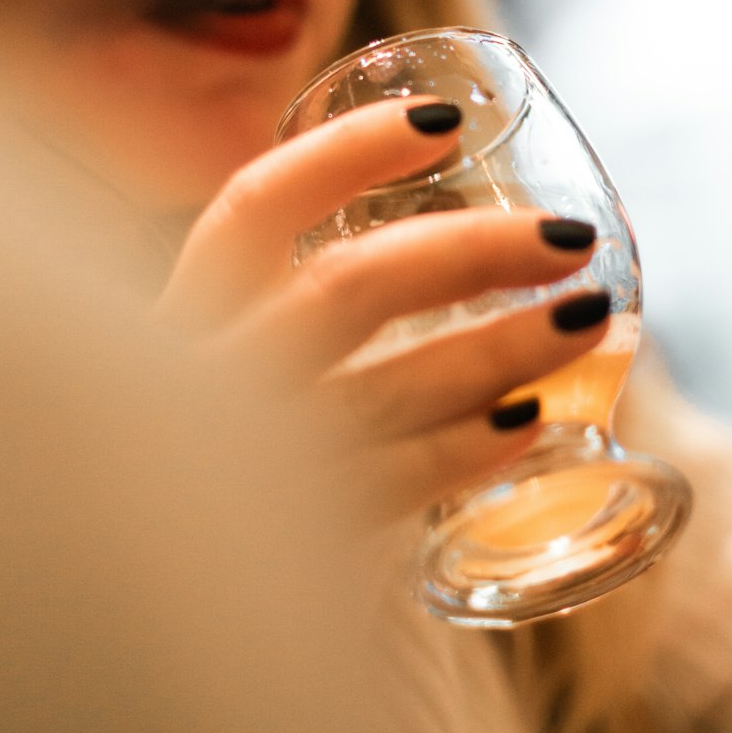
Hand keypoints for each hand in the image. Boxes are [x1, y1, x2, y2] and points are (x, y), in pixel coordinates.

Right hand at [157, 97, 609, 521]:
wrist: (142, 608)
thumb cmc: (214, 447)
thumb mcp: (224, 355)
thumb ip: (288, 299)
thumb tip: (432, 210)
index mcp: (183, 317)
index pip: (254, 207)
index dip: (346, 153)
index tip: (442, 123)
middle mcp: (200, 383)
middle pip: (346, 287)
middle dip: (472, 250)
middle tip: (566, 239)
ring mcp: (243, 469)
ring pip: (388, 387)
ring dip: (503, 346)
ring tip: (589, 315)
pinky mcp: (288, 547)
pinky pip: (393, 486)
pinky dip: (466, 449)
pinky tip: (531, 422)